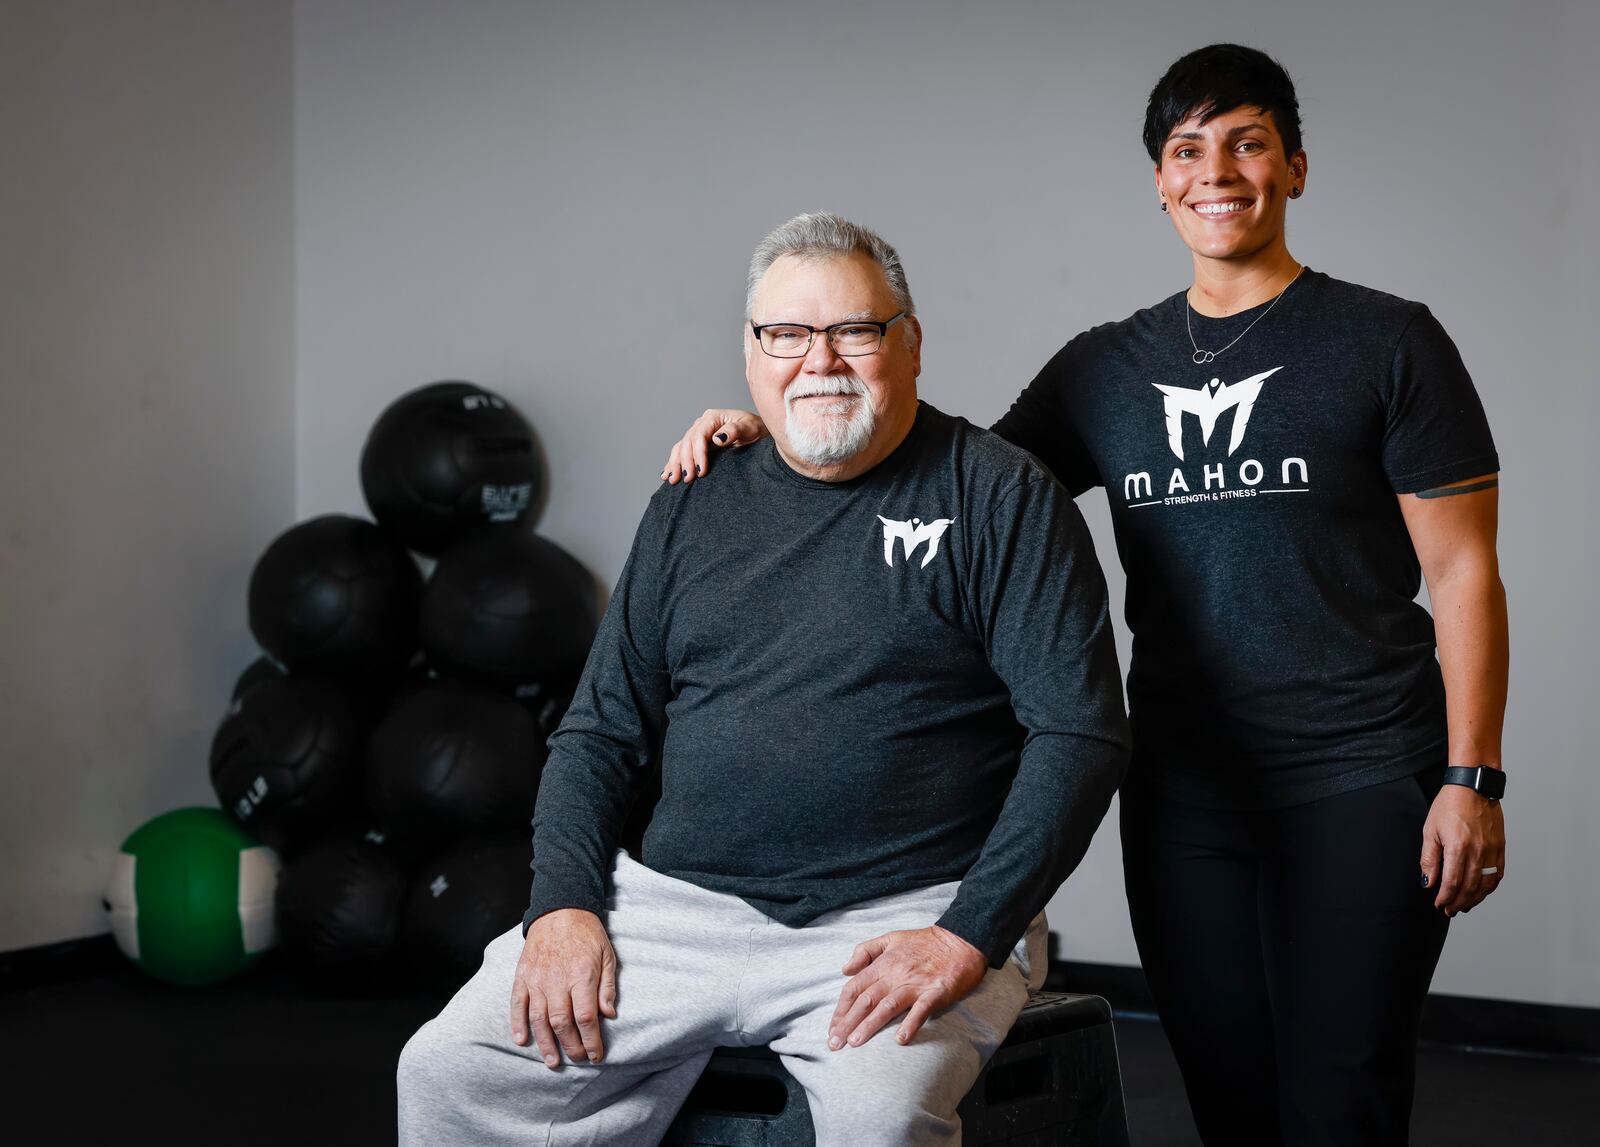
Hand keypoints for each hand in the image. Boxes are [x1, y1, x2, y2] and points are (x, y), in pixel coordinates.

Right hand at [509, 909, 617, 1068]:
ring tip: (553, 1061)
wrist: (560, 909)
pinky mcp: (523, 976)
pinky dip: (518, 1024)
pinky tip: (522, 1040)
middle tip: (578, 1059)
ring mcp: (537, 979)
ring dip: (546, 1044)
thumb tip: (608, 1015)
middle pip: (562, 1024)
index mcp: (582, 976)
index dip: (592, 1041)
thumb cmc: (588, 933)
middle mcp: (557, 980)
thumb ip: (608, 987)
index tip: (596, 1054)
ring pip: (539, 1019)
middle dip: (571, 1046)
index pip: (586, 1018)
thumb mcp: (608, 955)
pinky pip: (518, 1004)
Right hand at [661, 409, 766, 485]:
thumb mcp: (750, 428)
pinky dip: (674, 463)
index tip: (701, 471)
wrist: (760, 434)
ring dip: (675, 464)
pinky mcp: (698, 444)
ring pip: (680, 448)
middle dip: (685, 462)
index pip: (699, 436)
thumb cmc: (757, 429)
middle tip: (687, 479)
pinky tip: (667, 474)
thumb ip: (735, 431)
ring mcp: (698, 433)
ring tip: (673, 480)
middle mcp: (702, 424)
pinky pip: (682, 452)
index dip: (697, 454)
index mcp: (713, 417)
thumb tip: (716, 438)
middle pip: (687, 442)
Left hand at [827, 926, 986, 1050]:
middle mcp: (895, 975)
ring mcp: (915, 984)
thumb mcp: (890, 938)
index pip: (854, 988)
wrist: (960, 940)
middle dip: (847, 1023)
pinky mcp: (935, 993)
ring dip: (870, 1025)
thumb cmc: (924, 942)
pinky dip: (910, 1024)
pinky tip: (900, 1040)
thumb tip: (845, 969)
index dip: (841, 1009)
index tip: (832, 1028)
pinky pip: (921, 1010)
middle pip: (865, 1000)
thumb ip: (865, 951)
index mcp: (883, 964)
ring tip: (855, 1042)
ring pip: (887, 1006)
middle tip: (834, 1044)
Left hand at [1421, 782, 1505, 915]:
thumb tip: (1428, 882)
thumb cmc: (1449, 805)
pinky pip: (1497, 875)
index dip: (1445, 897)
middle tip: (1449, 910)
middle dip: (1458, 902)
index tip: (1438, 904)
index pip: (1452, 882)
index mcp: (1458, 847)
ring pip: (1485, 885)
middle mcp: (1479, 852)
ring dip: (1474, 899)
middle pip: (1470, 888)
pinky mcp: (1500, 848)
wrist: (1473, 787)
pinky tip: (1480, 892)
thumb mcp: (1430, 831)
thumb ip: (1429, 859)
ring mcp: (1492, 851)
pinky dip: (1489, 888)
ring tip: (1463, 906)